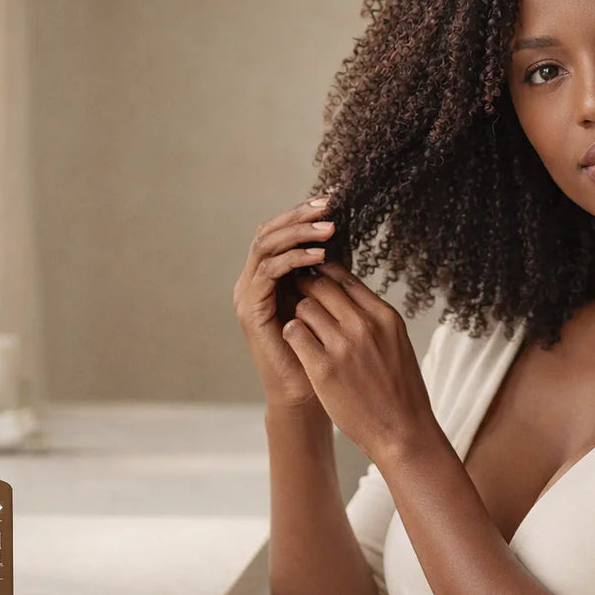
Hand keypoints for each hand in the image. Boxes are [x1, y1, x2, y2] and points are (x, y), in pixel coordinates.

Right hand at [232, 191, 340, 412]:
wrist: (309, 392)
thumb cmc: (324, 348)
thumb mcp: (330, 297)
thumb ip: (331, 267)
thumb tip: (346, 228)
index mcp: (271, 274)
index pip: (281, 230)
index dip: (303, 213)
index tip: (334, 201)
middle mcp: (254, 279)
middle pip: (269, 230)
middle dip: (299, 216)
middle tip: (328, 206)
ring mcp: (248, 293)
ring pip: (266, 245)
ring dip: (298, 233)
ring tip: (328, 228)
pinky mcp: (250, 309)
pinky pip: (268, 272)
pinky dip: (293, 259)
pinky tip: (319, 257)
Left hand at [283, 259, 437, 462]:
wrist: (402, 431)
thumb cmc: (400, 390)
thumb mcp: (396, 342)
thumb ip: (373, 318)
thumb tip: (348, 295)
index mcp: (384, 316)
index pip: (345, 278)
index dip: (325, 275)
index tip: (317, 281)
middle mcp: (364, 325)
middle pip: (321, 285)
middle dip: (307, 289)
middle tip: (301, 300)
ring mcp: (343, 345)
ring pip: (304, 307)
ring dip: (299, 315)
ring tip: (304, 330)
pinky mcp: (322, 368)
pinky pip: (294, 332)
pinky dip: (293, 335)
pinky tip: (300, 347)